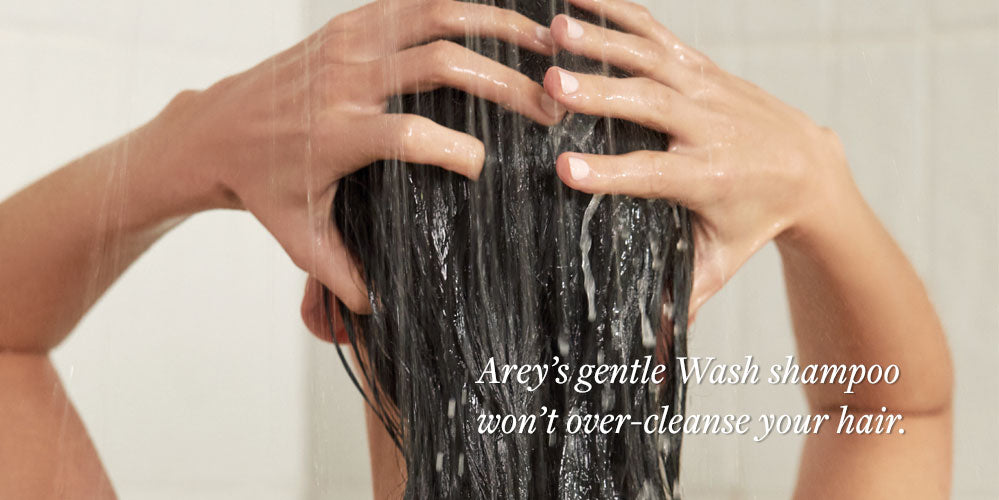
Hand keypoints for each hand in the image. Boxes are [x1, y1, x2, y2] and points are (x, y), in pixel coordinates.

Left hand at [161, 0, 562, 312]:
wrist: (213, 129)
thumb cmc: (263, 185)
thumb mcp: (299, 236)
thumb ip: (342, 274)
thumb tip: (383, 312)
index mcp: (336, 134)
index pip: (409, 136)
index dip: (456, 151)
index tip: (487, 167)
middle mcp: (344, 81)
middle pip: (439, 66)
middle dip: (504, 84)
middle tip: (548, 106)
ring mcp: (347, 43)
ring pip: (435, 16)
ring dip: (496, 27)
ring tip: (545, 44)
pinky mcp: (347, 23)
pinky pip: (414, 2)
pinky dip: (462, 6)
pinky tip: (499, 20)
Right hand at [542, 0, 856, 319]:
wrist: (812, 167)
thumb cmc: (755, 220)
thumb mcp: (721, 260)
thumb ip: (681, 295)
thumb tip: (645, 353)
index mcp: (709, 178)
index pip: (654, 173)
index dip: (610, 172)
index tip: (564, 169)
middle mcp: (711, 127)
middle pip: (650, 107)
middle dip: (599, 94)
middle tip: (550, 85)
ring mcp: (707, 89)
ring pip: (652, 61)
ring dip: (602, 43)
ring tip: (553, 31)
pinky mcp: (703, 66)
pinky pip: (659, 33)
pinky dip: (619, 13)